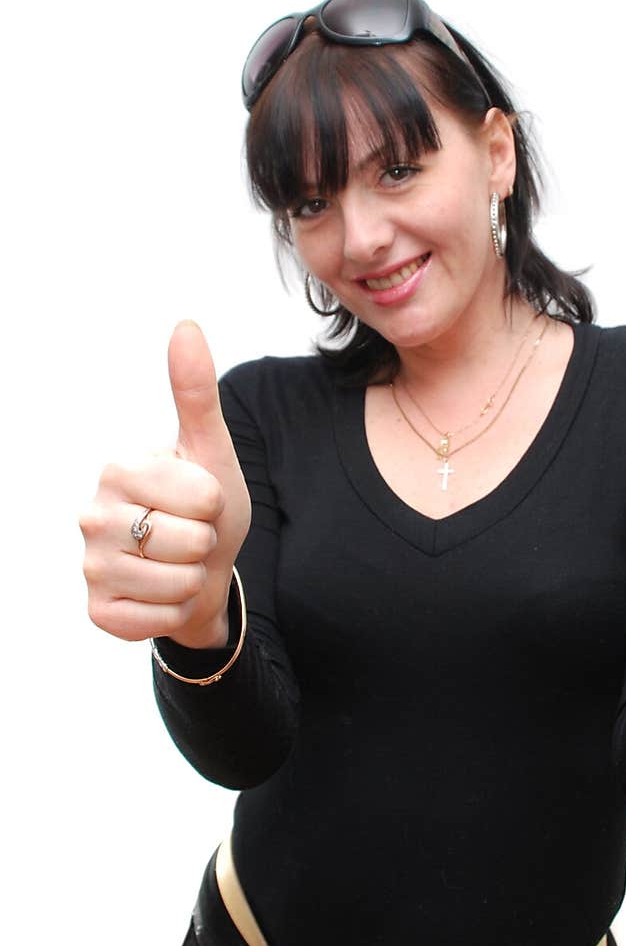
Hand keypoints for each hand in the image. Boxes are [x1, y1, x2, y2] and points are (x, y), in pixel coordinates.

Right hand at [80, 322, 251, 645]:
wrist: (202, 571)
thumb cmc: (205, 508)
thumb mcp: (211, 450)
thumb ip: (197, 393)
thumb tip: (186, 325)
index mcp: (118, 469)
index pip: (202, 497)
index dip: (216, 504)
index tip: (200, 503)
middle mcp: (91, 514)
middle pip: (191, 540)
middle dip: (206, 544)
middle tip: (191, 537)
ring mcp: (89, 565)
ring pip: (177, 582)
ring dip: (193, 579)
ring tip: (180, 564)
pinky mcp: (98, 611)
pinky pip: (157, 620)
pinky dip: (174, 612)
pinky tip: (162, 595)